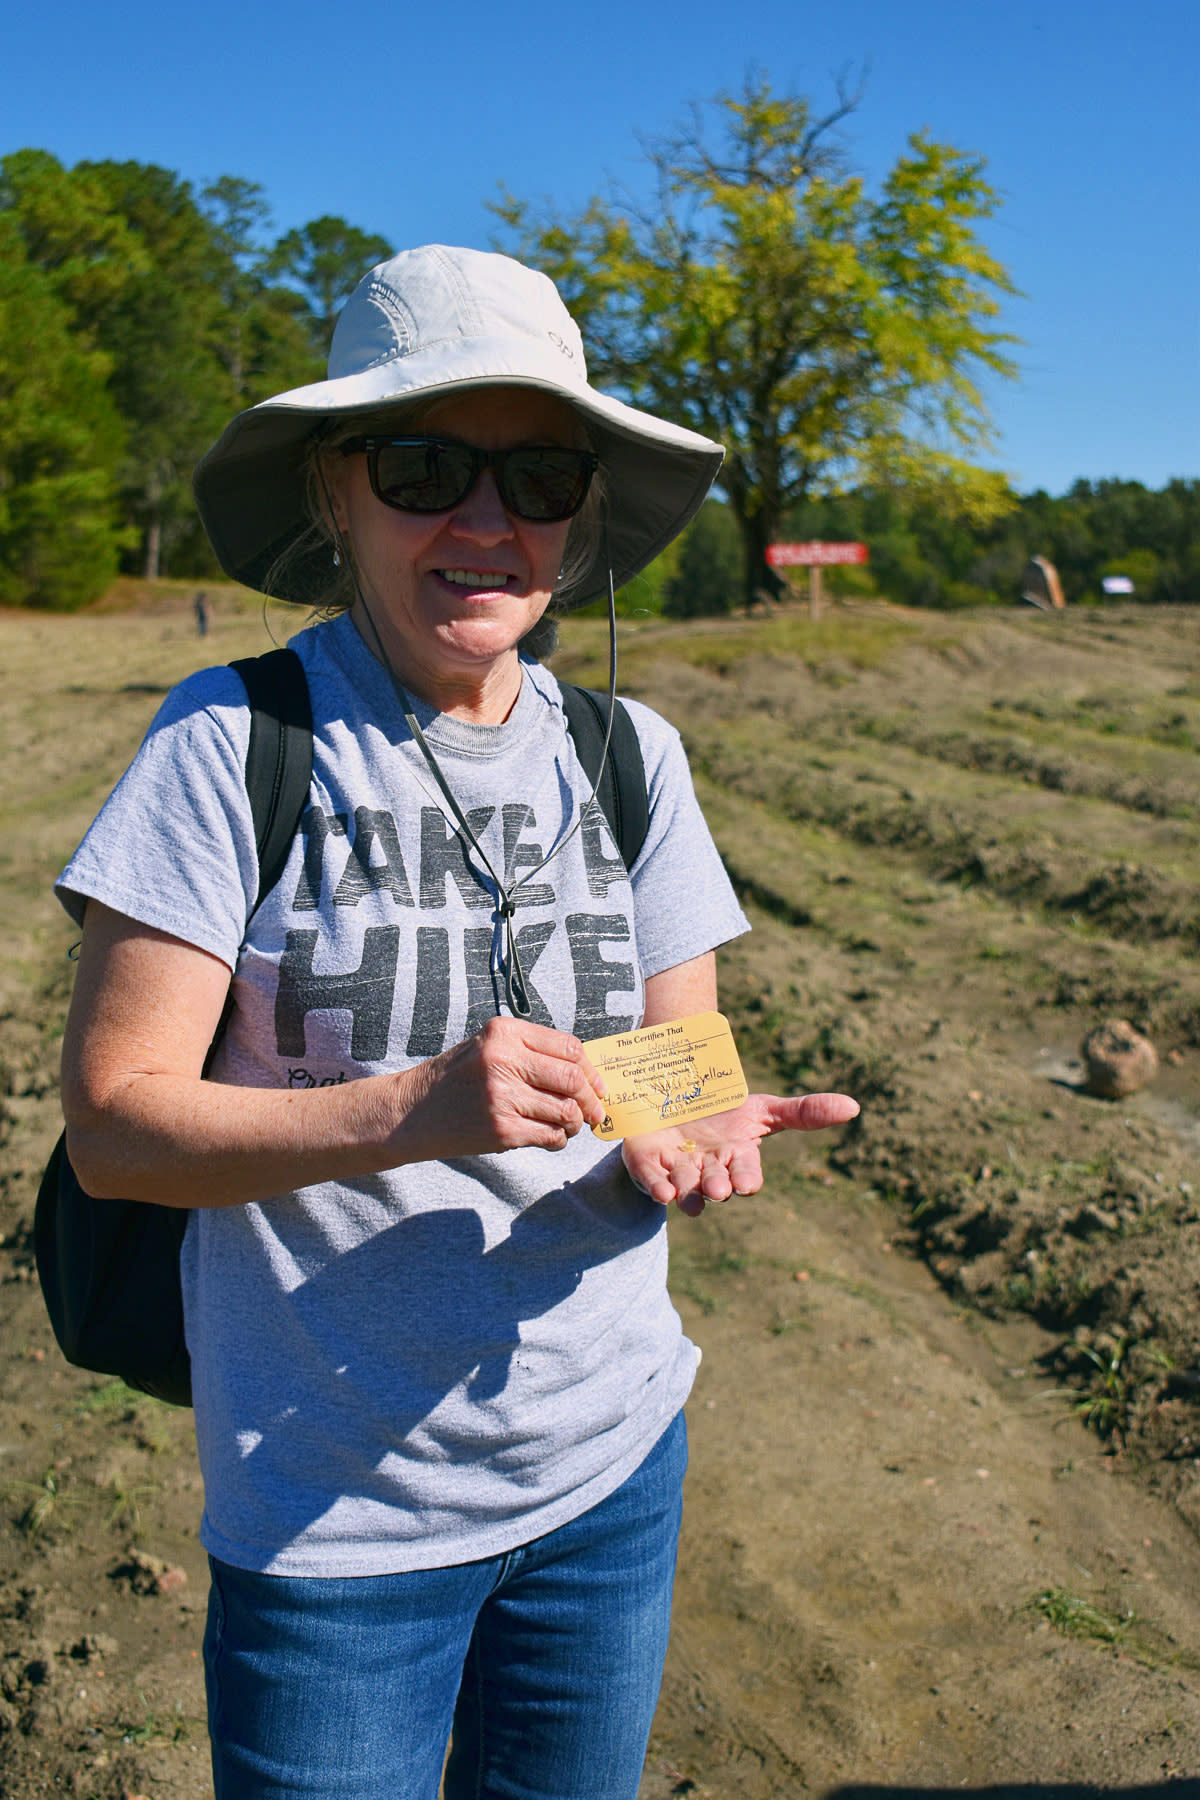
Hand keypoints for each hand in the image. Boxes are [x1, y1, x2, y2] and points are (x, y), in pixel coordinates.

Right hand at [396, 1016, 606, 1159]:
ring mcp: (503, 1097)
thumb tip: (586, 1074)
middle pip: (572, 1080)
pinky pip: (550, 1136)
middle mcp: (504, 1060)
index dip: (591, 1070)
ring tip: (568, 1125)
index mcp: (505, 1033)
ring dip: (575, 1123)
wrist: (410, 1112)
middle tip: (594, 1111)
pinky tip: (549, 1137)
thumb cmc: (455, 1079)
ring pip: (566, 1111)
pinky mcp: (502, 1130)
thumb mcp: (488, 1048)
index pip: (569, 1047)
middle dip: (591, 1099)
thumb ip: (531, 1052)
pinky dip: (558, 1139)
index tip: (598, 1085)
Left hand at [621, 1091, 858, 1216]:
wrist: (675, 1091)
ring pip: (684, 1186)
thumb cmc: (724, 1106)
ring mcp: (676, 1169)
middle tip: (719, 1188)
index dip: (745, 1180)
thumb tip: (855, 1106)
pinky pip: (650, 1181)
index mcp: (737, 1159)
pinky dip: (656, 1187)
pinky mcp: (647, 1164)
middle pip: (715, 1184)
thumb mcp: (762, 1106)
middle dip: (717, 1187)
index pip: (745, 1175)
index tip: (745, 1185)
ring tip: (686, 1192)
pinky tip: (661, 1192)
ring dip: (687, 1190)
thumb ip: (804, 1112)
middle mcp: (708, 1170)